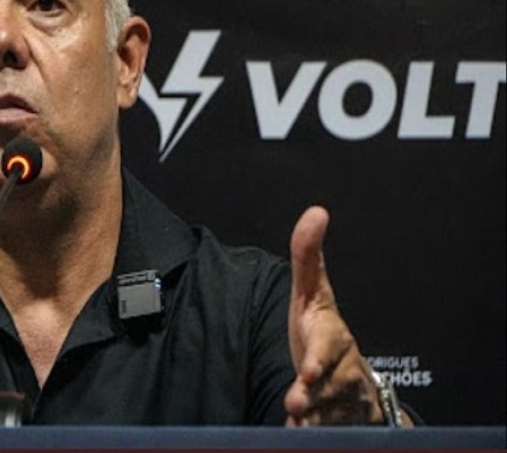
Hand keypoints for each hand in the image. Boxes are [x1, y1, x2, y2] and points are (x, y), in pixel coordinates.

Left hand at [284, 207, 384, 425]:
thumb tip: (316, 212)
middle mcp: (341, 367)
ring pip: (328, 410)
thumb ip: (308, 257)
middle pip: (331, 383)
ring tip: (296, 419)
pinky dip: (309, 431)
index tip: (307, 369)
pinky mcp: (333, 419)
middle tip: (297, 400)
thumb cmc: (322, 329)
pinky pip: (325, 428)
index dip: (318, 358)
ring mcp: (339, 396)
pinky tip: (294, 432)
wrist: (348, 376)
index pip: (328, 345)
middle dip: (315, 393)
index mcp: (332, 335)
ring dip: (312, 416)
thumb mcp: (313, 293)